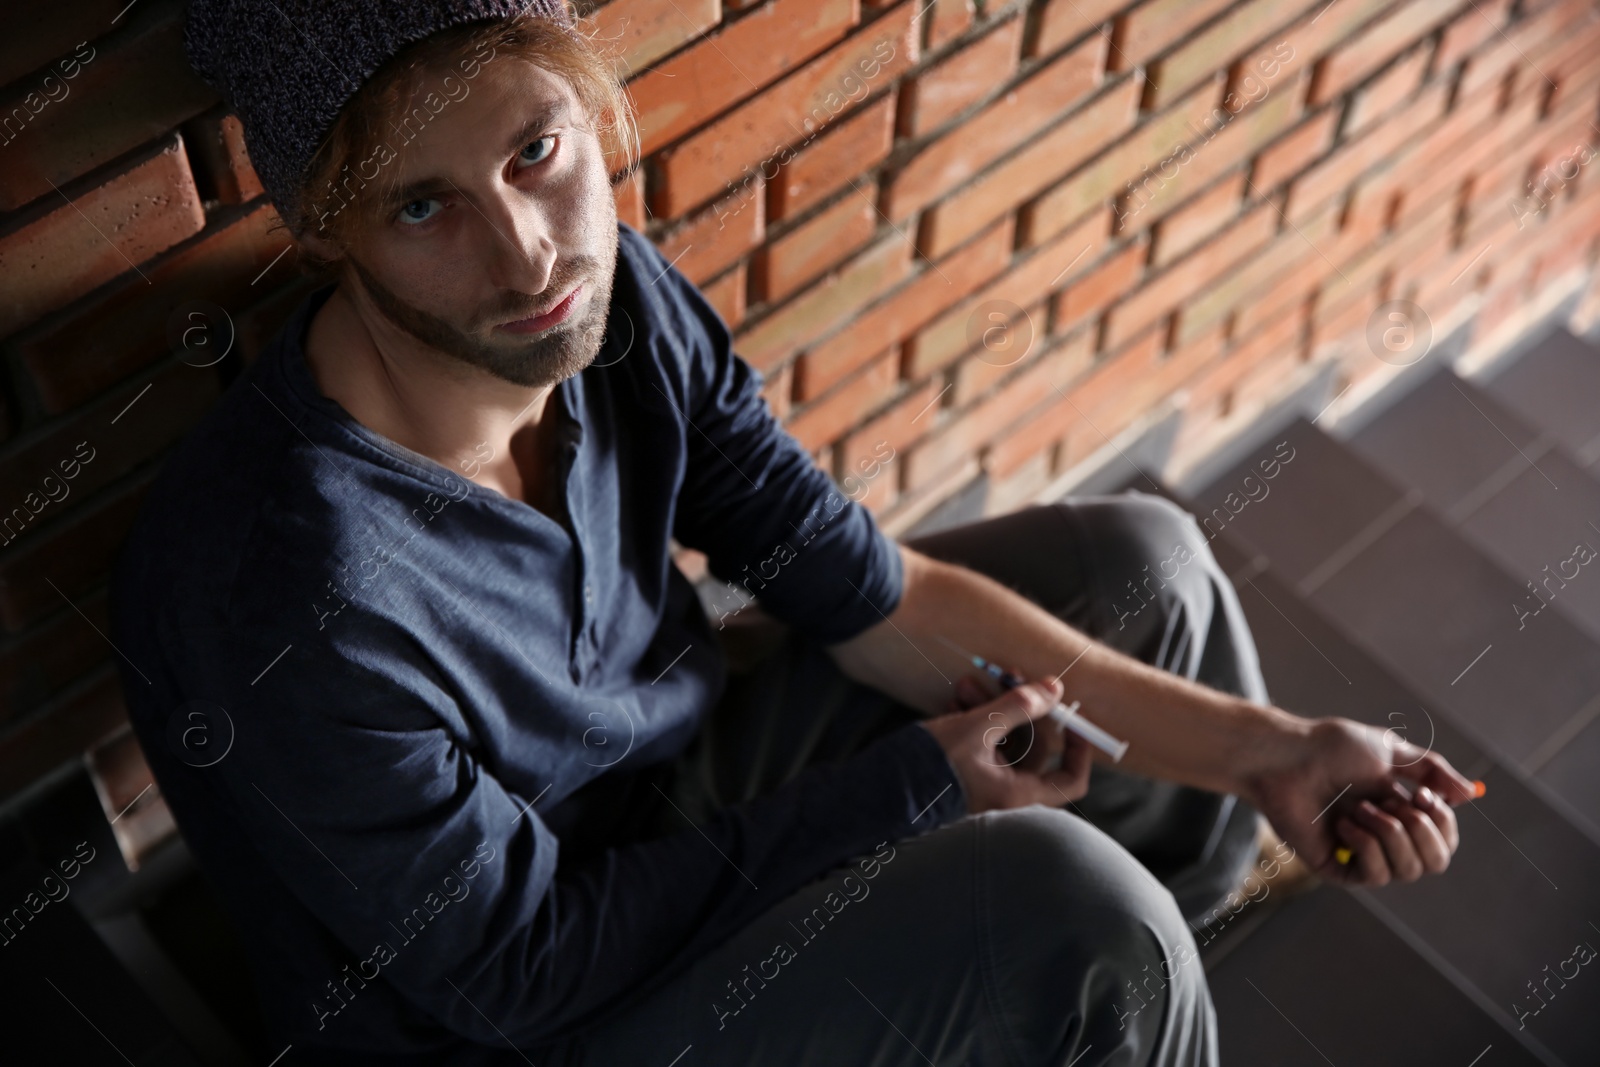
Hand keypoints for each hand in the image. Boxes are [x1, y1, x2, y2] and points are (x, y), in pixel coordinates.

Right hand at [920, 676, 1092, 813]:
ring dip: (991, 708)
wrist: (880, 788)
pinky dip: (973, 720)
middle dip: (1020, 709)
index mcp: (1018, 793)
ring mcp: (983, 784)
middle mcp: (1004, 793)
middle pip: (1033, 749)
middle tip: (1008, 677)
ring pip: (1002, 741)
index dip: (1079, 750)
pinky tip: (956, 700)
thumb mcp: (978, 728)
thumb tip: (1055, 689)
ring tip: (970, 682)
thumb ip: (1018, 707)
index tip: (1072, 718)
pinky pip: (980, 745)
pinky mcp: (962, 775)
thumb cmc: (931, 764)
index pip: (1070, 780)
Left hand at [1242, 716, 1476, 886]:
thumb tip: (1471, 794)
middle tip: (1400, 803)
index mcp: (1401, 812)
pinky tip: (1345, 825)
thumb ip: (1432, 770)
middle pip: (1436, 862)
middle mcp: (1386, 837)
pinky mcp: (1338, 867)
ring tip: (1361, 808)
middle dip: (1425, 831)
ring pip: (1410, 870)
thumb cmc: (1332, 748)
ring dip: (1391, 834)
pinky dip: (1368, 846)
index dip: (1444, 822)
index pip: (1445, 839)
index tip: (1425, 796)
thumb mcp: (1391, 750)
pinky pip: (1376, 876)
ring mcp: (1362, 854)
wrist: (1288, 757)